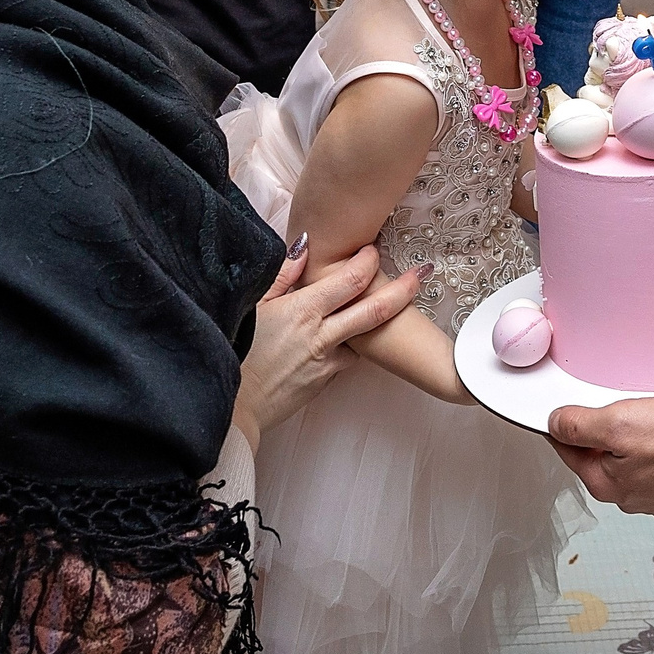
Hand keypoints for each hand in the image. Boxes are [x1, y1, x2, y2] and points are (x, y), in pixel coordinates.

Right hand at [231, 241, 423, 442]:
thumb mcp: (254, 305)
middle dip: (403, 289)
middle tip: (422, 274)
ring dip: (378, 321)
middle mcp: (322, 335)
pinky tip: (345, 336)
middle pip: (374, 310)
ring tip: (391, 305)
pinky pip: (347, 358)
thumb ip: (282, 275)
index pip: (349, 280)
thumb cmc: (235, 349)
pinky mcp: (326, 381)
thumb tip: (305, 247)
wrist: (232, 406)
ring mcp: (327, 361)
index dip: (367, 261)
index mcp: (303, 311)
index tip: (374, 249)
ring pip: (364, 337)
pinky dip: (351, 344)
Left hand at [547, 395, 653, 516]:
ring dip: (637, 441)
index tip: (558, 414)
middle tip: (614, 409)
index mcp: (605, 484)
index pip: (567, 451)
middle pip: (600, 458)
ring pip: (633, 461)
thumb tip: (555, 423)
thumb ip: (579, 425)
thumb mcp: (619, 424)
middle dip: (602, 433)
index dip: (560, 426)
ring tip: (652, 420)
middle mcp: (630, 496)